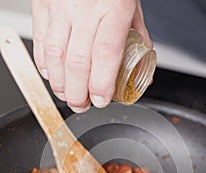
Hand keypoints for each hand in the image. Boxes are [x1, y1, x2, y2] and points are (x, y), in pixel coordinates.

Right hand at [31, 0, 151, 112]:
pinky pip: (41, 43)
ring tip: (68, 96)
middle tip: (82, 106)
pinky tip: (53, 76)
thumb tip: (141, 71)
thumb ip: (137, 38)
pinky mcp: (43, 6)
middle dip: (78, 94)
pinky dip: (45, 66)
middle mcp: (85, 9)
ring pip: (55, 57)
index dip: (101, 84)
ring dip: (60, 85)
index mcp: (113, 8)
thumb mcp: (133, 6)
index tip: (101, 100)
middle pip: (77, 64)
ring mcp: (61, 7)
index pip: (105, 55)